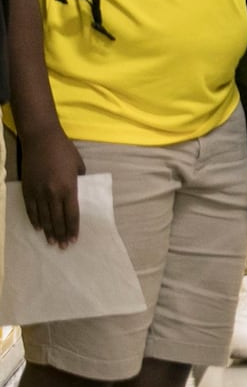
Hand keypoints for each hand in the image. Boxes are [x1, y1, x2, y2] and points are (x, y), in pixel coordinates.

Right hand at [20, 130, 85, 246]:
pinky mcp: (27, 189)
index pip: (72, 214)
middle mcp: (53, 193)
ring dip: (48, 231)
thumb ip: (79, 181)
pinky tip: (38, 228)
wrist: (41, 139)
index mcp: (69, 188)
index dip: (72, 228)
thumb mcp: (78, 165)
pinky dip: (35, 220)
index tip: (74, 240)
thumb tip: (76, 194)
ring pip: (44, 217)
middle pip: (58, 219)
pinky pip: (31, 209)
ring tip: (51, 242)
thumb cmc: (64, 150)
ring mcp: (38, 192)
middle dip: (61, 234)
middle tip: (62, 247)